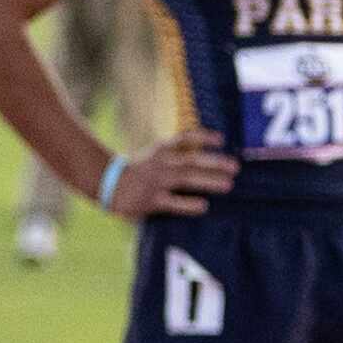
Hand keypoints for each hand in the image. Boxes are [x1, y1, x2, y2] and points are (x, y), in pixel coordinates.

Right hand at [101, 128, 238, 217]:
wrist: (107, 184)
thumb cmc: (137, 171)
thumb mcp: (154, 156)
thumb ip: (175, 155)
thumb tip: (205, 158)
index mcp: (161, 150)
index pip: (184, 138)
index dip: (203, 137)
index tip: (222, 139)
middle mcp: (161, 163)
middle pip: (192, 160)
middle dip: (215, 162)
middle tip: (236, 167)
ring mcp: (156, 181)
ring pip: (186, 178)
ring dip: (209, 180)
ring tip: (228, 185)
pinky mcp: (151, 200)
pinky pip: (172, 202)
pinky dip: (188, 203)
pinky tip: (204, 206)